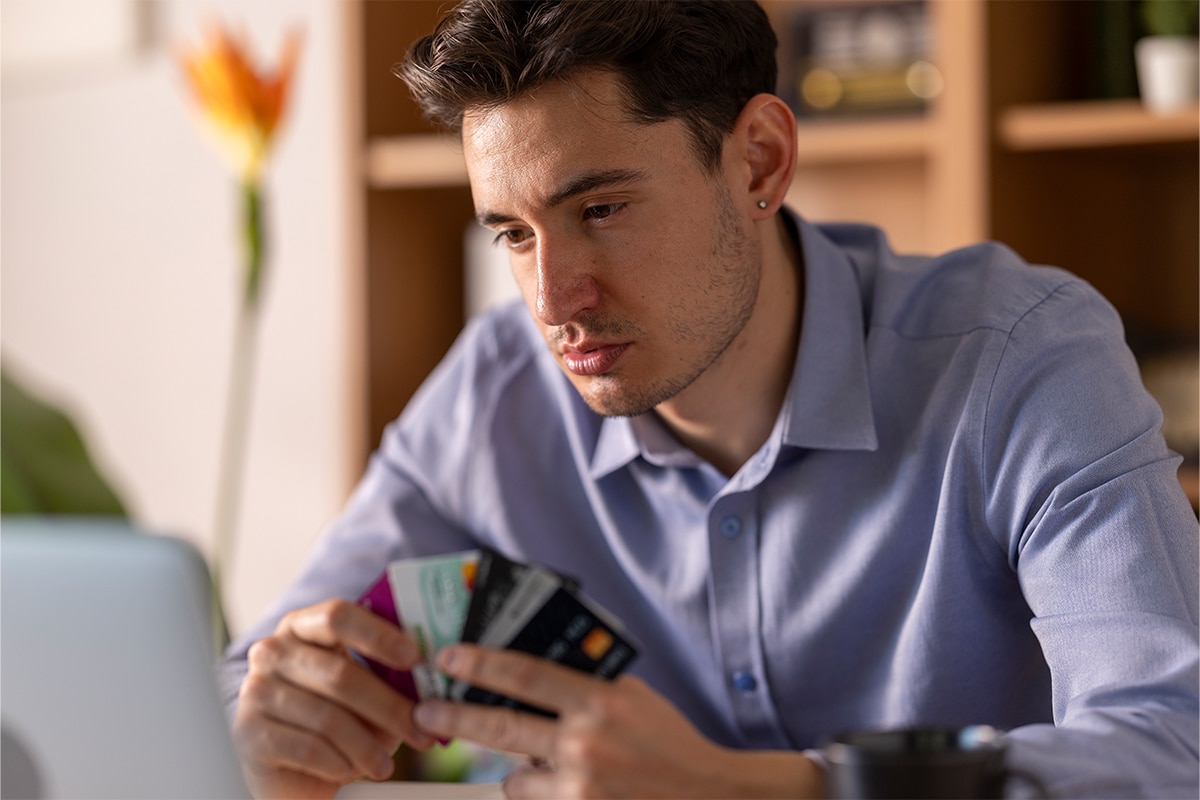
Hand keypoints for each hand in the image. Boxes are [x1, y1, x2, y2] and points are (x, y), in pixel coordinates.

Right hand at [232, 599, 436, 798]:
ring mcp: (256, 691)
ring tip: (385, 764)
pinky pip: (310, 748)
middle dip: (390, 708)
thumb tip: (428, 680)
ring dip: (367, 746)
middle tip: (422, 731)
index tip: (415, 658)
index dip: (379, 635)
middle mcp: (272, 652)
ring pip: (329, 718)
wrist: (288, 768)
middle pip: (340, 674)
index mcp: (302, 627)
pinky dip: (340, 764)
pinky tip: (351, 771)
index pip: (338, 616)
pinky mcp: (249, 733)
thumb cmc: (335, 719)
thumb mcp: (363, 690)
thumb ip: (388, 675)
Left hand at [413, 644, 824, 798]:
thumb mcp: (633, 698)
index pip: (526, 675)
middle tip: (427, 711)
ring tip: (553, 765)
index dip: (482, 663)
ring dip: (521, 770)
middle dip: (456, 717)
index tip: (449, 658)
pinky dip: (544, 794)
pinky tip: (572, 788)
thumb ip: (587, 686)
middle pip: (501, 725)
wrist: (709, 797)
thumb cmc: (671, 745)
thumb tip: (531, 673)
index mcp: (600, 702)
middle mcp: (586, 744)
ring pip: (515, 776)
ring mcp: (580, 787)